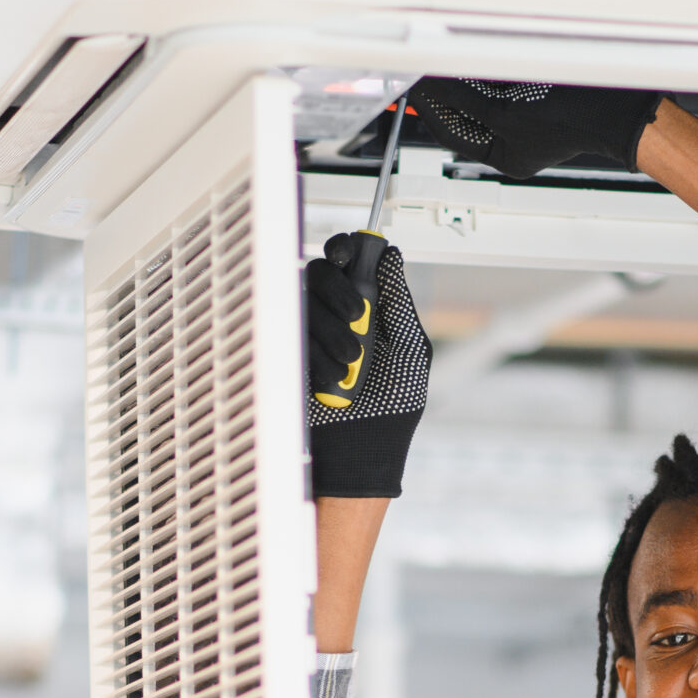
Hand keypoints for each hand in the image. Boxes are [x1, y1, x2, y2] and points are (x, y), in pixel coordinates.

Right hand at [304, 234, 428, 498]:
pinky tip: (333, 381)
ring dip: (333, 331)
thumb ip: (397, 301)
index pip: (348, 260)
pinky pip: (291, 336)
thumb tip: (391, 256)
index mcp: (366, 307)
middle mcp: (334, 315)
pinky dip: (316, 357)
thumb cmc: (393, 405)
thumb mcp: (409, 348)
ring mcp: (308, 335)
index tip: (350, 253)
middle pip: (319, 272)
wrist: (363, 449)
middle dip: (339, 289)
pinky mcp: (288, 357)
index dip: (346, 248)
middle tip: (357, 313)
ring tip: (352, 363)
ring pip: (304, 303)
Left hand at [407, 78, 664, 179]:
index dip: (430, 110)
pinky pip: (503, 82)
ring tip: (445, 62)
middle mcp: (514, 139)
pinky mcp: (537, 93)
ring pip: (482, 94)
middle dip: (445, 92)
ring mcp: (526, 116)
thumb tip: (436, 89)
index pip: (452, 133)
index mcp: (506, 156)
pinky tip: (478, 57)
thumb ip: (467, 102)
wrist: (617, 104)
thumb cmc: (576, 119)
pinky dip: (488, 70)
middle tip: (423, 70)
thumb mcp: (508, 114)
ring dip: (465, 78)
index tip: (413, 88)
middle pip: (465, 113)